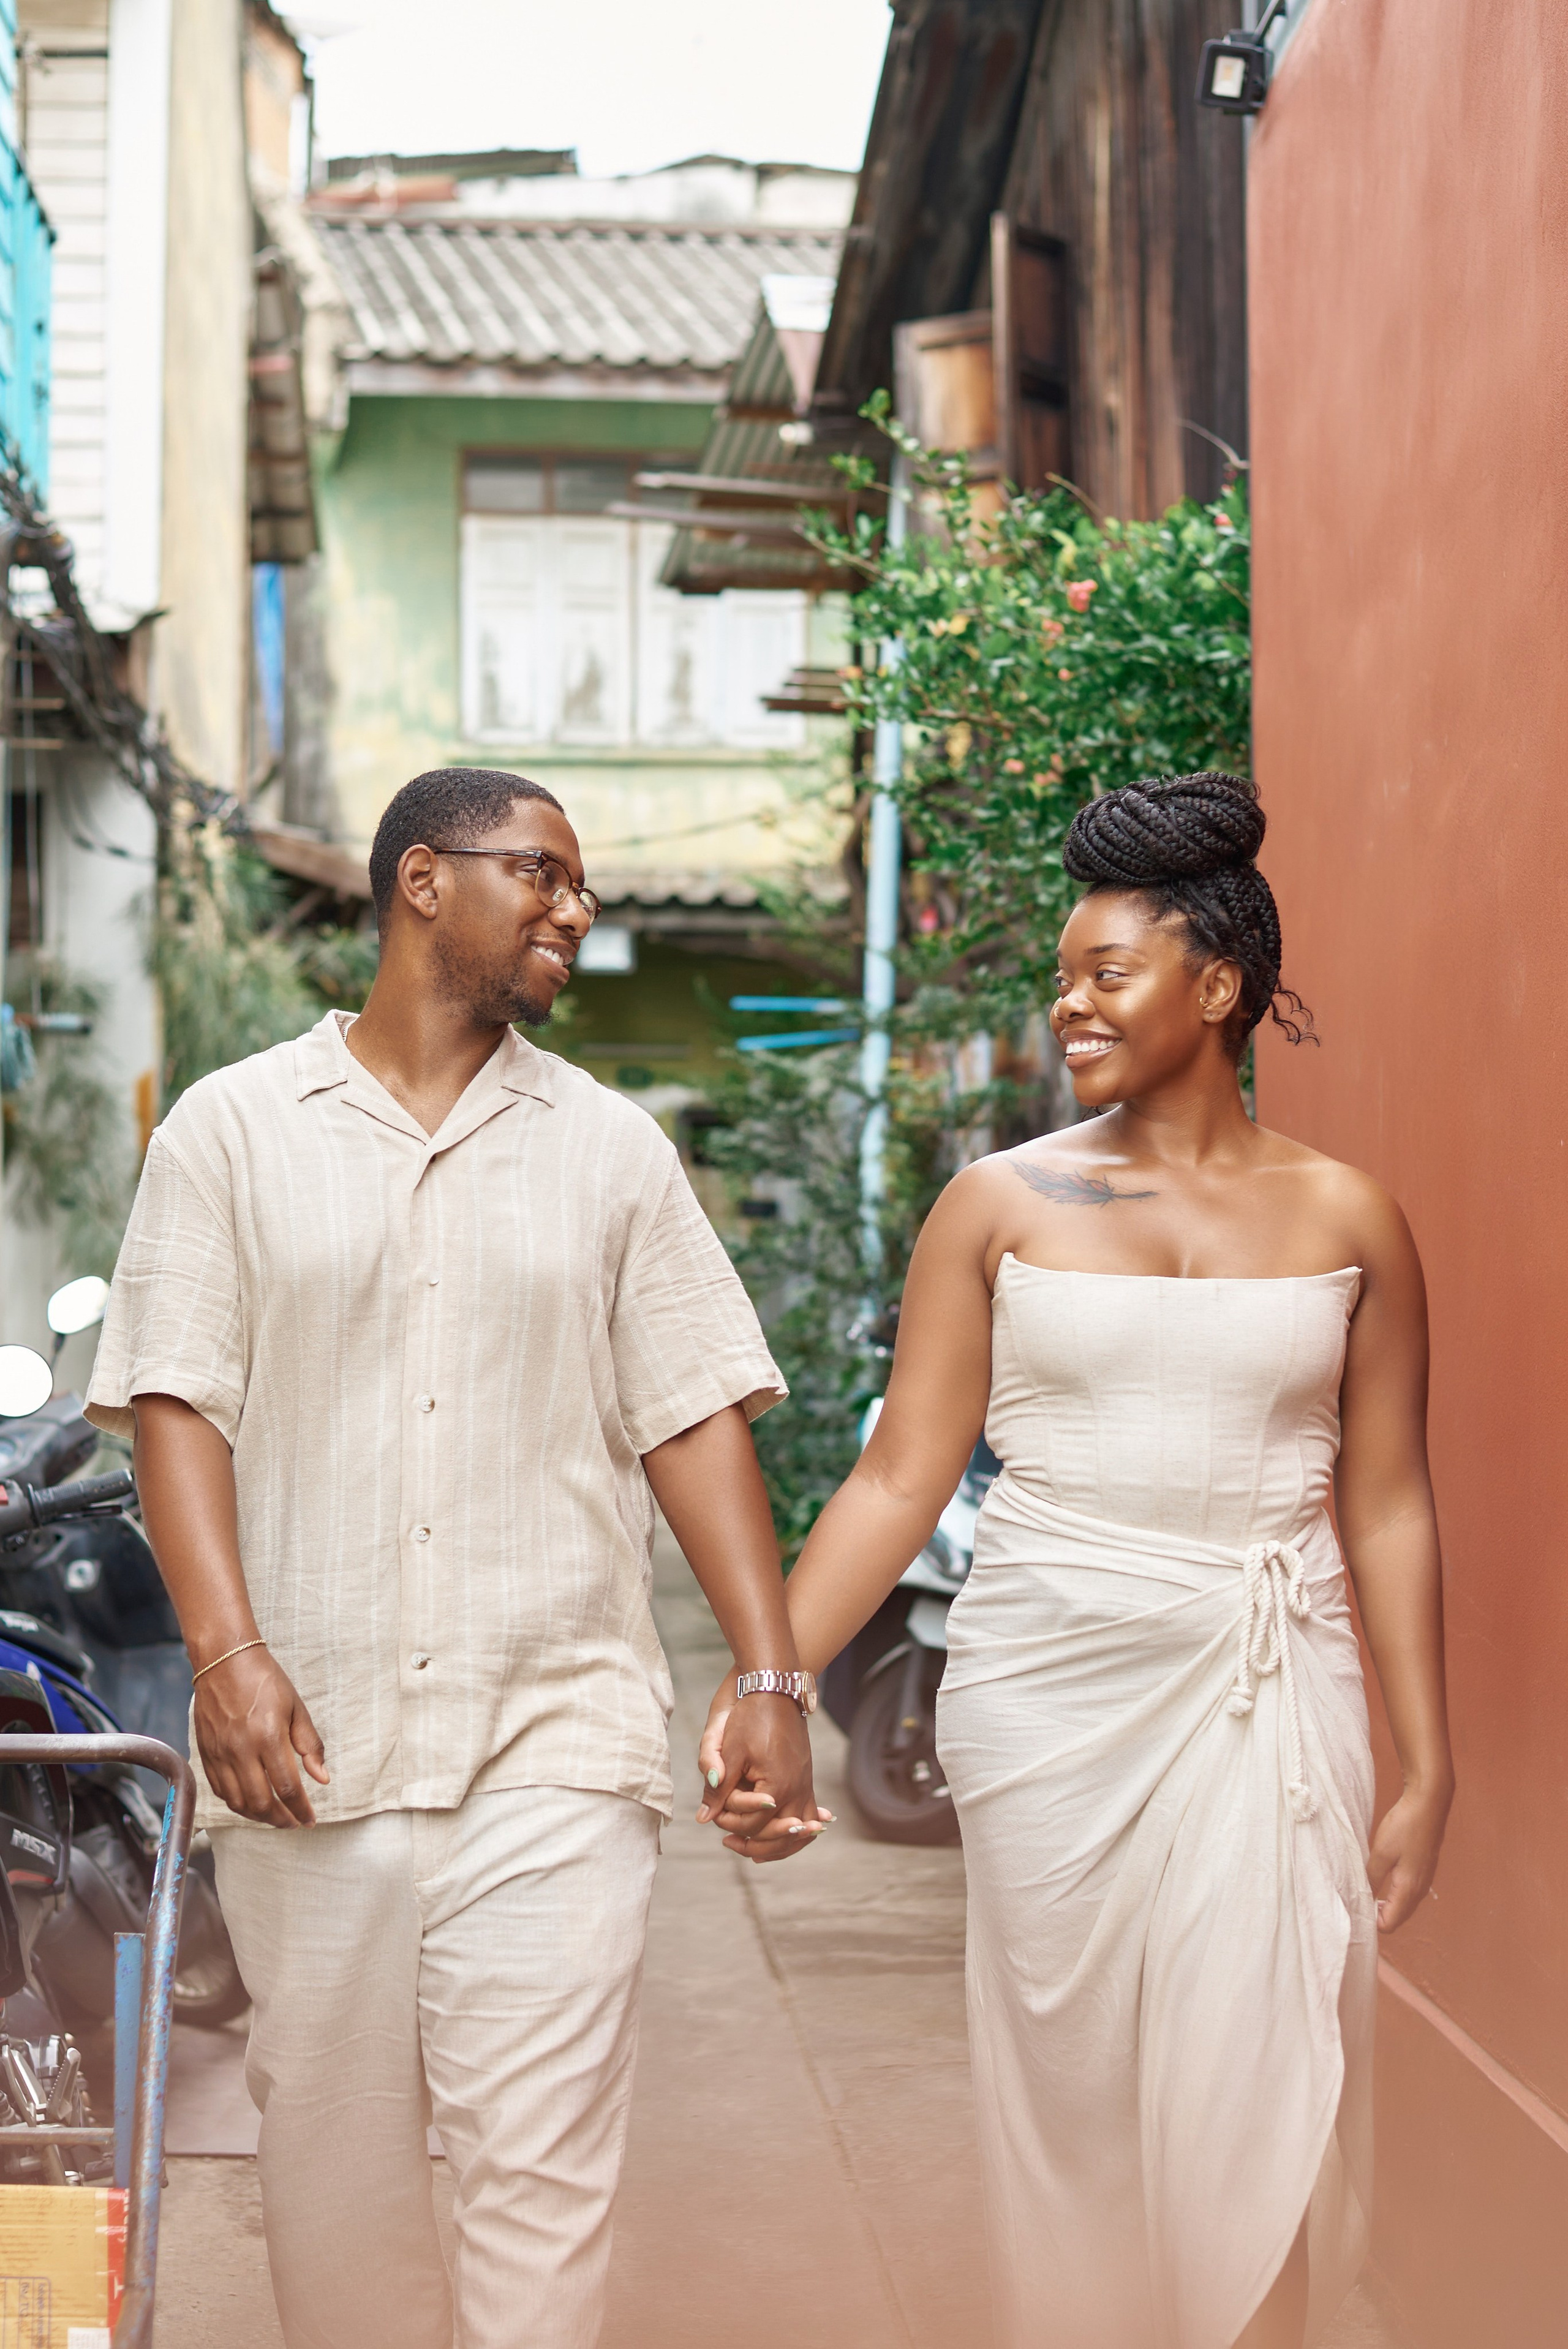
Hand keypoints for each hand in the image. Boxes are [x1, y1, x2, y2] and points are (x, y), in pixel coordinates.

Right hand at [194, 1646, 329, 1827]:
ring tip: (274, 1816)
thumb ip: (309, 1745)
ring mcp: (220, 1754)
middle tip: (293, 1822)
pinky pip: (219, 1790)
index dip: (301, 1809)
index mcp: (269, 1738)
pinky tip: (249, 1802)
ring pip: (238, 1802)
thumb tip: (323, 1778)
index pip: (287, 1787)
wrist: (224, 1661)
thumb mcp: (296, 1707)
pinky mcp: (205, 1754)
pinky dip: (236, 1803)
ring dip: (258, 1816)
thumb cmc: (264, 1680)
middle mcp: (241, 1750)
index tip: (310, 1819)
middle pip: (261, 1802)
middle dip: (280, 1819)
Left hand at [696, 1673, 830, 1862]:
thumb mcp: (730, 1751)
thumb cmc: (751, 1718)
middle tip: (728, 1841)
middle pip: (778, 1837)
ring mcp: (805, 1786)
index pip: (752, 1825)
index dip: (729, 1824)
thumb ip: (718, 1788)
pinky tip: (787, 1834)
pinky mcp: (807, 1781)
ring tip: (754, 1850)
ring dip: (778, 1846)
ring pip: (799, 1834)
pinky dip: (797, 1832)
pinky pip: (808, 1816)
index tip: (715, 1815)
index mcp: (777, 1786)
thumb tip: (703, 1818)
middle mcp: (797, 1791)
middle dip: (752, 1844)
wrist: (776, 1691)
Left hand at [1368, 1780, 1450, 1931]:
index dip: (1371, 1921)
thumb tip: (1363, 1899)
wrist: (1428, 1803)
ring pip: (1404, 1905)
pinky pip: (1408, 1892)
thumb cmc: (1405, 1826)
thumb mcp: (1381, 1853)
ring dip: (1386, 1903)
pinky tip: (1381, 1878)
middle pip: (1398, 1917)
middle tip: (1357, 1898)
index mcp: (1409, 1890)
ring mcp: (1425, 1880)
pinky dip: (1394, 1893)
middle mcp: (1420, 1890)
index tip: (1355, 1906)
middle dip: (1378, 1915)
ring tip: (1366, 1888)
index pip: (1390, 1924)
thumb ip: (1372, 1879)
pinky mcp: (1424, 1869)